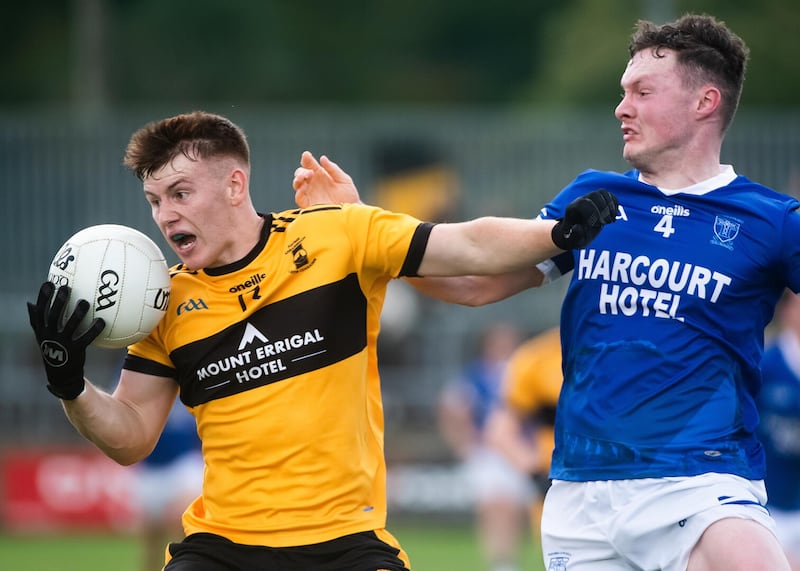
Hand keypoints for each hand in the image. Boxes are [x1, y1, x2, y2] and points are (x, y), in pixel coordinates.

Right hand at [27, 282, 104, 399]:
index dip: (43, 297)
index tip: (48, 283)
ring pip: (69, 326)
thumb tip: (29, 303)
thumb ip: (38, 320)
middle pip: (53, 316)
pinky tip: (101, 321)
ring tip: (84, 302)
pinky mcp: (75, 351)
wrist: (61, 375)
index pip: (39, 311)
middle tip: (66, 288)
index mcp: (42, 330)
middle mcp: (50, 336)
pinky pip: (86, 338)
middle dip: (58, 302)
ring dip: (77, 314)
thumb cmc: (54, 349)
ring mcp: (62, 344)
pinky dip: (93, 329)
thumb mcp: (43, 335)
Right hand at [292, 151, 362, 207]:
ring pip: (297, 184)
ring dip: (298, 179)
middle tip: (310, 172)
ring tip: (304, 177)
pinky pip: (299, 197)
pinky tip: (304, 187)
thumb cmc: (349, 196)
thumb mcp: (344, 180)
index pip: (310, 165)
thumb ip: (333, 169)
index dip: (307, 159)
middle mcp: (313, 184)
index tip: (306, 155)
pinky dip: (299, 191)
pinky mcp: (308, 205)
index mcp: (321, 175)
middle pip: (300, 173)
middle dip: (302, 171)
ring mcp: (310, 194)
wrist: (351, 213)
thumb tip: (322, 158)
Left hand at [551, 189, 618, 249]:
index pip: (583, 203)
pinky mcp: (599, 200)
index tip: (597, 225)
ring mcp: (590, 199)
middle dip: (603, 208)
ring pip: (602, 192)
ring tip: (610, 221)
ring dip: (610, 206)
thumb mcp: (573, 242)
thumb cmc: (573, 239)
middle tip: (606, 223)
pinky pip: (609, 195)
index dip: (592, 212)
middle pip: (594, 195)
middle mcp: (580, 201)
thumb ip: (575, 236)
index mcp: (571, 210)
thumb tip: (578, 227)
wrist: (575, 234)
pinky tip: (613, 216)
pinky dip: (614, 204)